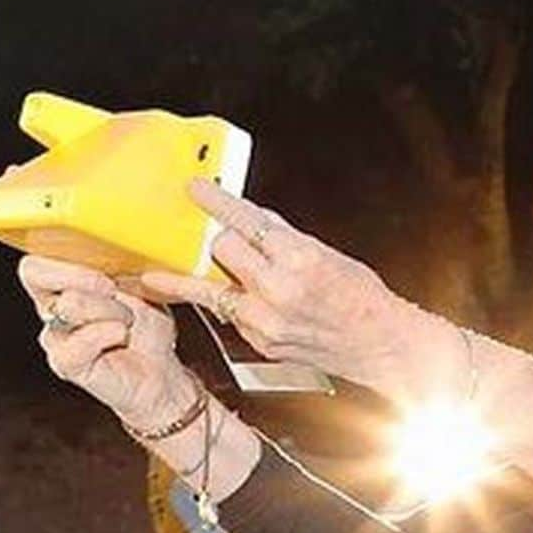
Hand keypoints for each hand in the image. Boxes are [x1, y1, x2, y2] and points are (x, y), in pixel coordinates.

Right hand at [18, 256, 199, 428]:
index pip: (36, 258)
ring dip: (109, 309)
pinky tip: (122, 335)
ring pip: (67, 304)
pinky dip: (104, 334)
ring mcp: (55, 334)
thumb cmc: (148, 327)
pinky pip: (73, 343)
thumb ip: (128, 269)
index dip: (61, 256)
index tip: (99, 261)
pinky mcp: (65, 363)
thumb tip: (127, 263)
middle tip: (111, 288)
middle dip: (78, 274)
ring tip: (129, 322)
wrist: (160, 372)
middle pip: (35, 273)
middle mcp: (51, 304)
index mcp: (63, 279)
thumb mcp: (144, 286)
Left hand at [142, 180, 445, 395]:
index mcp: (298, 258)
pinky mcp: (260, 343)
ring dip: (201, 276)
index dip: (215, 202)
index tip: (195, 188)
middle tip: (216, 238)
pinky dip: (231, 304)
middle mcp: (278, 289)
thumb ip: (282, 236)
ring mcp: (266, 320)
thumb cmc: (359, 296)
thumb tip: (248, 216)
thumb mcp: (326, 253)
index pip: (244, 220)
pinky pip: (230, 314)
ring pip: (212, 287)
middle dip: (221, 242)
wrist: (378, 344)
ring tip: (154, 275)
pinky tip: (235, 303)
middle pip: (221, 250)